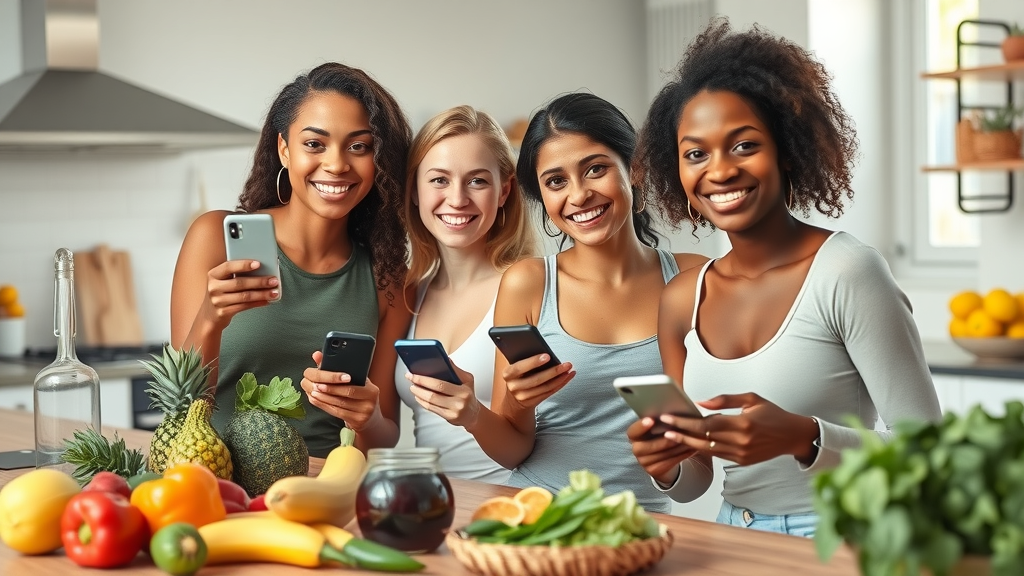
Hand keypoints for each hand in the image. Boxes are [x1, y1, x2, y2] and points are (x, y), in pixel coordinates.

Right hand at [198, 260, 279, 327]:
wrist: (210, 315)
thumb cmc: (221, 293)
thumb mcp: (222, 281)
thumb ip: (235, 274)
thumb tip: (262, 269)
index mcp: (213, 275)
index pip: (228, 266)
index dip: (244, 264)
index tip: (259, 264)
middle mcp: (213, 287)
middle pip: (239, 283)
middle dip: (259, 281)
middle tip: (274, 280)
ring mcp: (217, 301)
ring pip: (244, 296)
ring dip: (262, 294)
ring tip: (274, 292)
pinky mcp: (223, 312)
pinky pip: (244, 306)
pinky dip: (257, 303)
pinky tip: (267, 301)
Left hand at [301, 350, 381, 432]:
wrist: (370, 418)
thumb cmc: (360, 396)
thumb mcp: (356, 382)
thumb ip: (337, 368)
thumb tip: (317, 355)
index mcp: (371, 388)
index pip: (351, 383)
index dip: (336, 380)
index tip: (323, 378)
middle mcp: (370, 400)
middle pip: (346, 392)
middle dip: (328, 388)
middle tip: (314, 385)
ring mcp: (364, 412)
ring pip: (339, 403)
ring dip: (323, 397)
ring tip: (312, 392)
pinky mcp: (357, 421)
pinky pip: (337, 412)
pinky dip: (324, 405)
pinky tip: (316, 400)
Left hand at [405, 363, 480, 428]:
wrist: (474, 414)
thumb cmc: (468, 395)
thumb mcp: (468, 380)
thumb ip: (456, 370)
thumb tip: (446, 359)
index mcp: (463, 391)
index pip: (441, 385)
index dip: (425, 380)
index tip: (415, 374)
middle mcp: (459, 402)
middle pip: (433, 395)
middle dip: (419, 386)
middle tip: (410, 378)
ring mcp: (453, 412)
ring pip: (431, 403)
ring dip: (418, 394)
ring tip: (413, 387)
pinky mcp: (448, 418)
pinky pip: (432, 409)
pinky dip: (422, 402)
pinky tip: (418, 396)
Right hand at [501, 354, 574, 410]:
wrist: (513, 398)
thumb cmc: (518, 375)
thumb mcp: (515, 367)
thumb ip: (524, 359)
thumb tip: (543, 351)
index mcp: (508, 374)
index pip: (519, 367)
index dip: (533, 362)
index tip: (548, 356)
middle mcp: (514, 387)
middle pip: (536, 380)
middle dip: (553, 371)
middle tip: (566, 364)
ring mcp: (523, 396)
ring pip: (545, 387)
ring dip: (560, 378)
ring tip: (569, 369)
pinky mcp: (532, 402)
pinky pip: (549, 392)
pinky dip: (560, 384)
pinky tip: (568, 376)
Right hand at [626, 417, 698, 484]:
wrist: (660, 456)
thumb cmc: (660, 434)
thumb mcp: (657, 426)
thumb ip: (661, 420)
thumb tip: (672, 409)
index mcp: (634, 435)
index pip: (633, 431)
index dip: (641, 426)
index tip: (651, 420)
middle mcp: (636, 449)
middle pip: (647, 447)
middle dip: (664, 440)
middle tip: (678, 433)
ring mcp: (644, 462)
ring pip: (662, 455)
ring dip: (678, 447)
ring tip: (692, 439)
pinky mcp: (654, 470)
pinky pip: (670, 462)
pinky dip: (682, 454)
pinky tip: (692, 448)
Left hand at [660, 393, 818, 465]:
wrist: (793, 436)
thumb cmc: (772, 414)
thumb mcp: (751, 398)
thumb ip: (724, 399)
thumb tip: (700, 402)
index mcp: (743, 423)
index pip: (706, 424)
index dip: (685, 422)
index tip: (668, 417)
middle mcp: (741, 441)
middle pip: (702, 439)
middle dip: (679, 433)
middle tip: (660, 428)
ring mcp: (741, 454)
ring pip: (706, 450)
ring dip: (686, 443)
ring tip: (668, 436)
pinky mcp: (741, 462)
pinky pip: (716, 455)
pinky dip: (701, 449)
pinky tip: (687, 442)